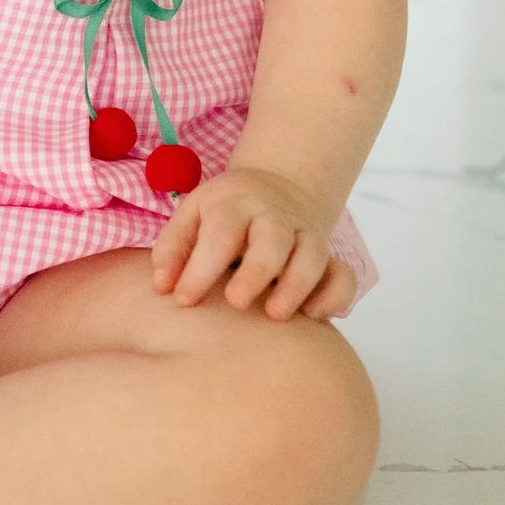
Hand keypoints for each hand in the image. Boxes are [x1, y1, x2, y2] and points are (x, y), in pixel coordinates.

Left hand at [150, 164, 356, 321]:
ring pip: (313, 255)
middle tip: (236, 303)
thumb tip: (162, 286)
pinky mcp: (329, 256)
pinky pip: (343, 275)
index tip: (184, 300)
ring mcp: (305, 235)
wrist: (277, 187)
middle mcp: (274, 217)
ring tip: (275, 315)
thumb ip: (173, 249)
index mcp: (234, 204)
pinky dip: (336, 296)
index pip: (221, 233)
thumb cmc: (223, 213)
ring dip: (297, 286)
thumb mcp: (192, 216)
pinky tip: (314, 317)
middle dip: (257, 272)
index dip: (201, 268)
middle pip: (274, 238)